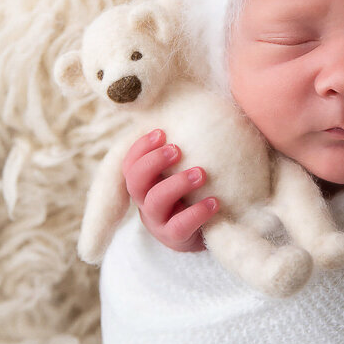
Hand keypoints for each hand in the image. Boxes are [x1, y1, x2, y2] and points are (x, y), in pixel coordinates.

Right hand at [122, 129, 218, 251]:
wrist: (210, 227)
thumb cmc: (196, 189)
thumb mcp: (184, 166)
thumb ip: (184, 146)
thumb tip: (194, 106)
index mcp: (145, 180)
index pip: (129, 162)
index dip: (141, 147)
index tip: (162, 131)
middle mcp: (145, 199)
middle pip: (135, 180)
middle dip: (154, 162)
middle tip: (177, 149)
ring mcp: (157, 220)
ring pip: (155, 201)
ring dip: (177, 184)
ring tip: (201, 173)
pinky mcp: (174, 237)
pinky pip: (179, 226)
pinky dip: (197, 212)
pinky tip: (214, 202)